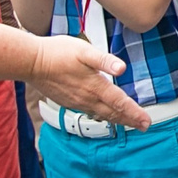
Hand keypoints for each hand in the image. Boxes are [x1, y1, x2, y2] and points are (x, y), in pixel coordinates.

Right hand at [30, 36, 148, 129]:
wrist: (31, 62)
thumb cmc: (57, 52)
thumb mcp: (84, 51)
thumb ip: (104, 60)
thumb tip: (122, 69)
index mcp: (94, 86)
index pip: (120, 103)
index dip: (135, 113)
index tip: (146, 121)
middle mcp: (87, 98)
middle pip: (113, 113)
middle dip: (130, 120)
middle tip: (144, 126)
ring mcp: (77, 102)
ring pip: (102, 115)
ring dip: (117, 120)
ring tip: (128, 123)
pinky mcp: (68, 102)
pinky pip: (90, 112)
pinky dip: (102, 116)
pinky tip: (104, 115)